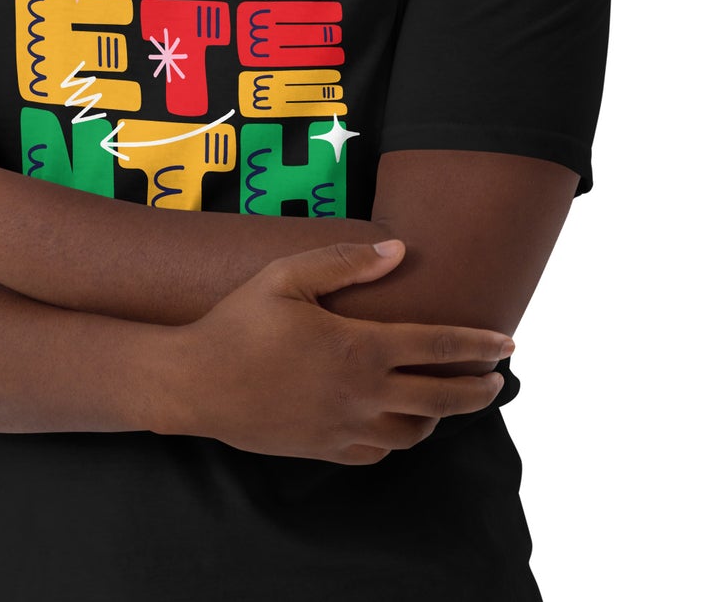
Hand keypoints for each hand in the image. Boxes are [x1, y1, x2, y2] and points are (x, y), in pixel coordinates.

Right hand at [159, 239, 511, 464]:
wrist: (195, 384)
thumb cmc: (238, 323)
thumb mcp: (286, 275)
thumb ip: (344, 260)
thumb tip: (398, 250)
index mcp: (359, 347)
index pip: (439, 346)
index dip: (479, 345)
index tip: (508, 343)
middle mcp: (362, 394)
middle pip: (442, 398)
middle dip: (479, 389)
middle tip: (498, 378)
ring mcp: (345, 428)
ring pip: (415, 432)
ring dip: (440, 415)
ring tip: (447, 396)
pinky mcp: (325, 449)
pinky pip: (379, 452)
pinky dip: (400, 438)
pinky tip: (398, 423)